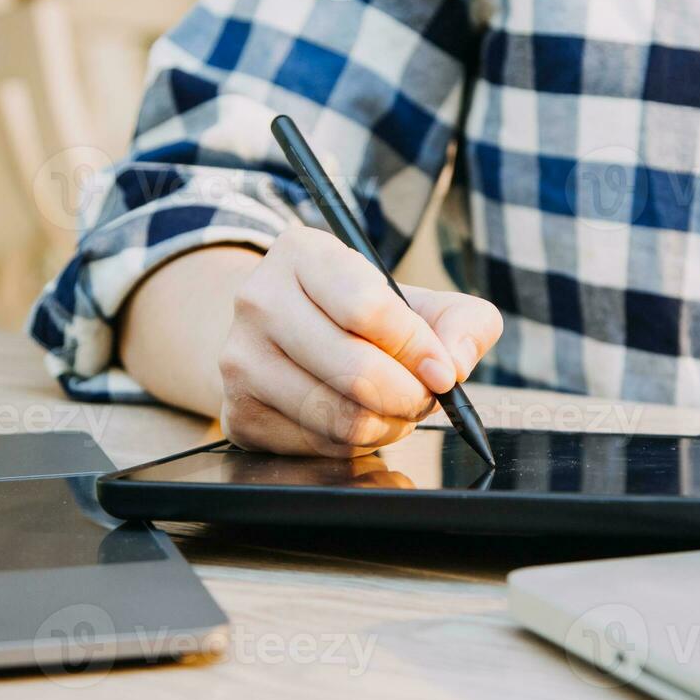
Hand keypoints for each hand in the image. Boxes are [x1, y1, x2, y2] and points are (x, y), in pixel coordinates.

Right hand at [216, 227, 502, 456]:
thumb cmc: (361, 315)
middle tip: (425, 396)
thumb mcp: (417, 299)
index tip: (442, 370)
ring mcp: (240, 360)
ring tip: (398, 408)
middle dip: (410, 395)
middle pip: (356, 369)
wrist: (282, 335)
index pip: (368, 309)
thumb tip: (455, 364)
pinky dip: (357, 443)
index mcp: (303, 254)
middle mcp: (259, 300)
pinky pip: (319, 445)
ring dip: (389, 424)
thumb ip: (461, 321)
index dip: (417, 348)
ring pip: (339, 416)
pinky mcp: (239, 413)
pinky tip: (361, 419)